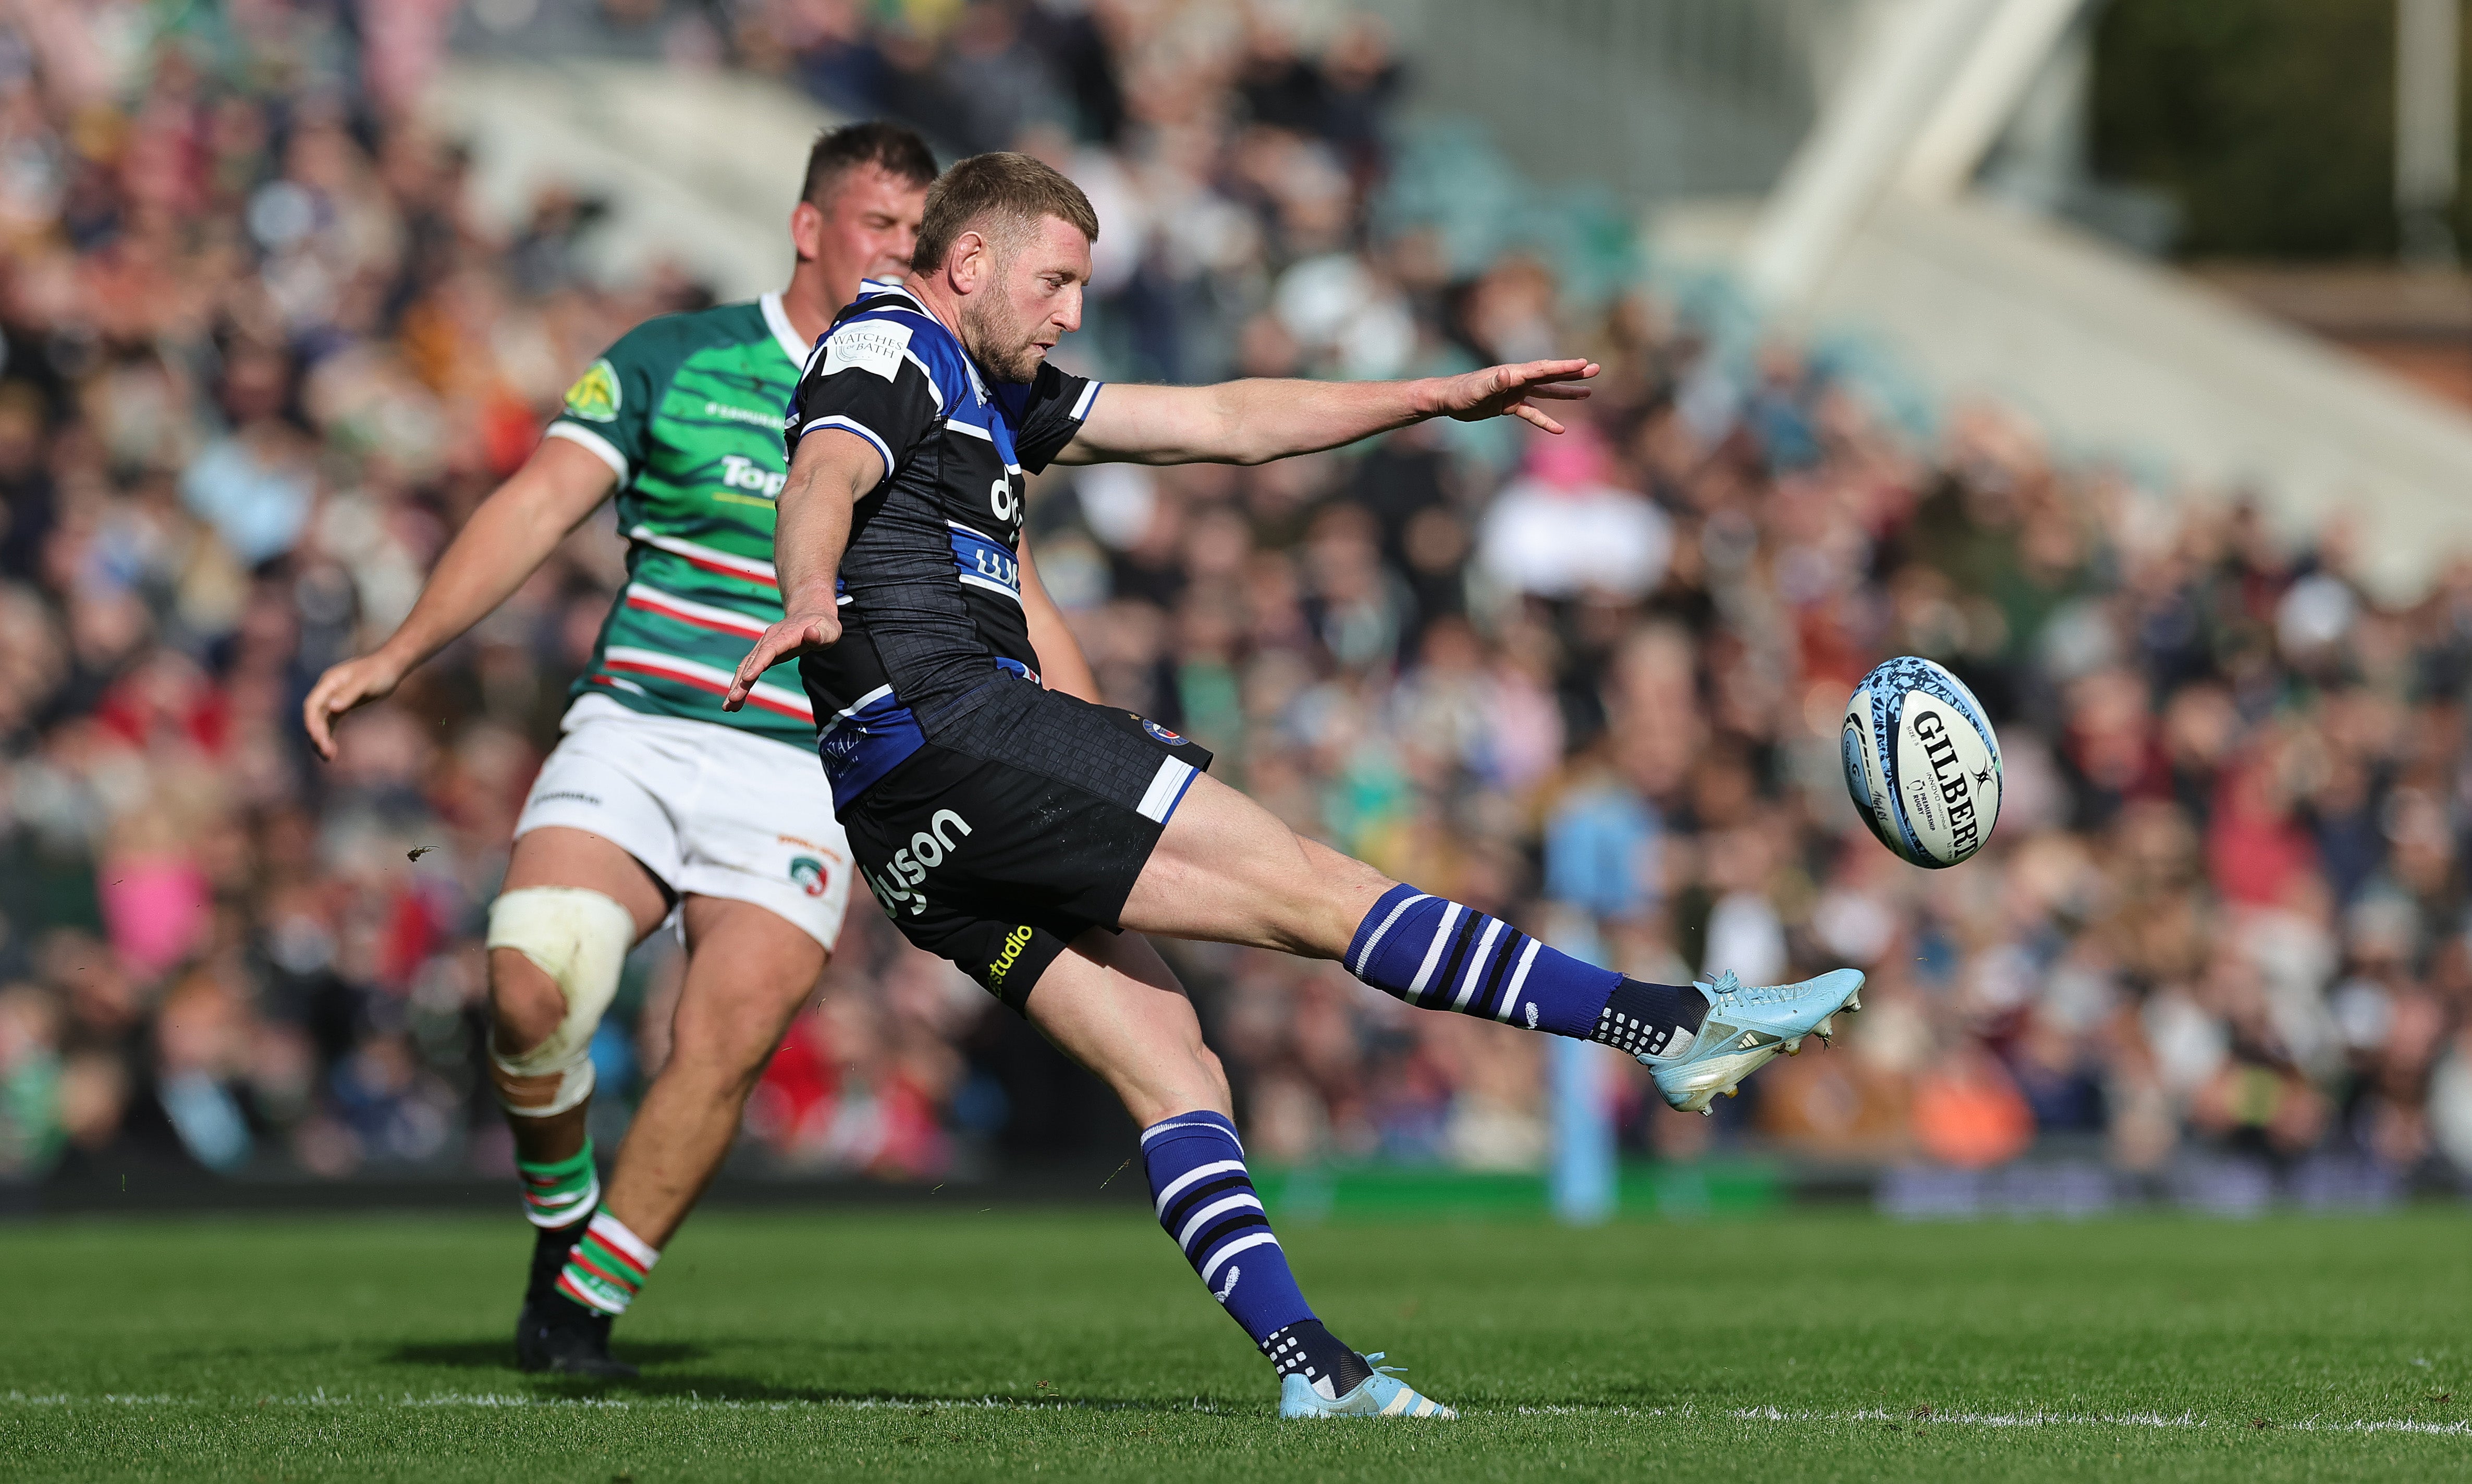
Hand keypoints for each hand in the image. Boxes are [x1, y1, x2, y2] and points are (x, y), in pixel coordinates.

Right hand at [302, 651, 409, 760]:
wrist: (391, 666)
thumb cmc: (379, 672)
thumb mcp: (365, 683)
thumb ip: (349, 694)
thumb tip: (332, 708)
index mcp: (329, 683)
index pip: (312, 705)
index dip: (312, 723)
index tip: (317, 739)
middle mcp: (327, 691)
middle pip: (315, 716)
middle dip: (318, 735)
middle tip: (327, 754)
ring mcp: (333, 698)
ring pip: (321, 722)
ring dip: (322, 739)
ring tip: (329, 757)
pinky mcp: (342, 705)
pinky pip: (331, 723)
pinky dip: (330, 735)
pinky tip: (332, 749)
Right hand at [724, 607, 839, 710]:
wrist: (810, 614)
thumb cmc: (823, 626)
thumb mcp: (829, 630)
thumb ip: (820, 634)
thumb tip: (812, 633)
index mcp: (786, 634)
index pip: (769, 650)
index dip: (758, 664)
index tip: (747, 679)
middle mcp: (770, 639)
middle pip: (752, 661)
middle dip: (741, 681)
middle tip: (732, 701)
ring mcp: (765, 646)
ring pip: (746, 666)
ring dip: (736, 686)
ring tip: (729, 707)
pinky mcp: (763, 653)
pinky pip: (749, 669)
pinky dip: (741, 684)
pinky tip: (736, 701)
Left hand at [1430, 358, 1599, 433]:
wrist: (1447, 399)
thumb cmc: (1461, 392)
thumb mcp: (1477, 389)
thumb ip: (1494, 383)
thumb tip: (1507, 374)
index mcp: (1514, 374)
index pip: (1543, 369)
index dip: (1564, 366)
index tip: (1583, 363)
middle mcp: (1518, 380)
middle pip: (1550, 375)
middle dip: (1573, 373)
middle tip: (1595, 369)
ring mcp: (1515, 392)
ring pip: (1546, 392)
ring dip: (1565, 392)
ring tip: (1587, 392)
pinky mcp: (1508, 406)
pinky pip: (1532, 413)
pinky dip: (1545, 420)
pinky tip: (1559, 429)